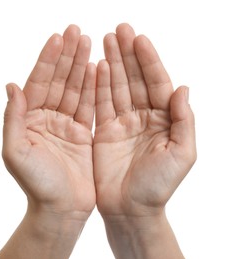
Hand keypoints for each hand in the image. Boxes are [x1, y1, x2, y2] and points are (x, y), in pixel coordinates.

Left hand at [0, 25, 95, 258]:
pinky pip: (89, 105)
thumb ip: (12, 118)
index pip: (39, 82)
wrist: (61, 208)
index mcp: (30, 120)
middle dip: (67, 56)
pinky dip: (94, 88)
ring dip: (82, 67)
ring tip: (90, 44)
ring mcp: (67, 124)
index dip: (48, 60)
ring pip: (75, 89)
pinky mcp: (84, 133)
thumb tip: (12, 86)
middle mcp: (48, 118)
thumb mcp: (16, 152)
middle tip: (77, 32)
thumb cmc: (37, 185)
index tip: (59, 37)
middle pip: (58, 81)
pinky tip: (99, 70)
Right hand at [94, 23, 195, 219]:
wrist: (130, 208)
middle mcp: (143, 117)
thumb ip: (184, 120)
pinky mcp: (104, 131)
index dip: (148, 61)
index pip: (157, 83)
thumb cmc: (158, 186)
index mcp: (164, 120)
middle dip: (127, 55)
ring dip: (111, 64)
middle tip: (118, 30)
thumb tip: (183, 88)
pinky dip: (97, 86)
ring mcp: (122, 123)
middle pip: (135, 79)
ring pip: (116, 87)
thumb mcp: (182, 154)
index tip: (138, 39)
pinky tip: (94, 68)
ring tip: (104, 41)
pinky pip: (101, 103)